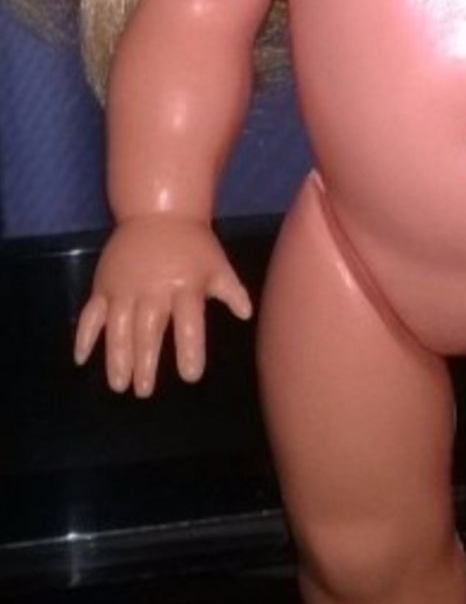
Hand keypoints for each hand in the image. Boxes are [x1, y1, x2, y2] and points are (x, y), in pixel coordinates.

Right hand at [74, 216, 252, 396]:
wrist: (158, 212)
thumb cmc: (192, 245)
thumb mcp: (217, 264)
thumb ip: (230, 290)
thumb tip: (246, 314)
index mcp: (185, 286)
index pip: (189, 322)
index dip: (190, 348)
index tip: (190, 376)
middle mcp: (153, 289)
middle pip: (148, 330)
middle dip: (146, 361)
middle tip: (144, 391)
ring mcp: (125, 287)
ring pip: (118, 326)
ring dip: (116, 356)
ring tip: (118, 384)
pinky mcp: (104, 285)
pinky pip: (91, 312)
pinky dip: (84, 335)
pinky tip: (81, 358)